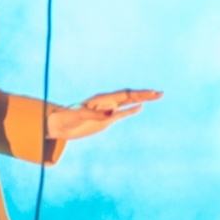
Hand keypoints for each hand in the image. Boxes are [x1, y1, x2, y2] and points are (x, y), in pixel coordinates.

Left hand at [47, 89, 162, 140]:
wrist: (59, 125)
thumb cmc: (67, 118)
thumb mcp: (80, 115)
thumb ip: (96, 113)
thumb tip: (112, 112)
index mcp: (102, 99)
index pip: (125, 95)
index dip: (138, 94)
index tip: (151, 94)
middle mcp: (107, 102)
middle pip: (130, 96)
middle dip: (145, 95)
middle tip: (161, 93)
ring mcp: (107, 110)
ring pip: (128, 103)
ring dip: (142, 100)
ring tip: (156, 96)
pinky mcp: (106, 120)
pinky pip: (122, 113)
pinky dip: (131, 110)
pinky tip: (140, 107)